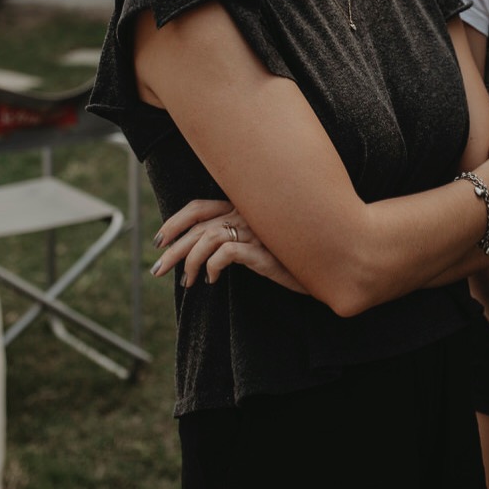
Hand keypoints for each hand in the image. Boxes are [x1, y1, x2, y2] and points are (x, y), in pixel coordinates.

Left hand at [151, 199, 307, 293]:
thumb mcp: (260, 242)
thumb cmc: (294, 253)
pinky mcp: (265, 249)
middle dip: (172, 248)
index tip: (159, 241)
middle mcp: (248, 213)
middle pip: (197, 225)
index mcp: (244, 207)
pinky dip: (212, 267)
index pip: (199, 206)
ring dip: (189, 262)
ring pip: (207, 238)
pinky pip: (226, 253)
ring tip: (187, 283)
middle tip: (157, 269)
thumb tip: (201, 253)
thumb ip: (236, 237)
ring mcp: (257, 230)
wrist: (330, 263)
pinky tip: (212, 281)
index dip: (174, 222)